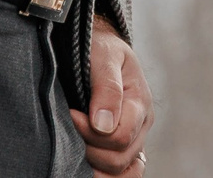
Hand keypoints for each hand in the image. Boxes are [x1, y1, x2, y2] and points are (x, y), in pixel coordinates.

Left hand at [70, 17, 152, 175]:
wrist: (99, 47)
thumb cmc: (99, 48)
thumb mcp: (104, 57)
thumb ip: (107, 88)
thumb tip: (104, 125)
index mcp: (140, 102)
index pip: (120, 136)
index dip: (91, 132)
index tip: (72, 113)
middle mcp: (141, 124)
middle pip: (119, 159)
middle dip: (89, 148)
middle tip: (70, 126)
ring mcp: (134, 138)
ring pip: (122, 171)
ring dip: (96, 167)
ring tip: (76, 148)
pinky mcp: (122, 146)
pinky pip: (122, 173)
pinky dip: (104, 174)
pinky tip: (85, 164)